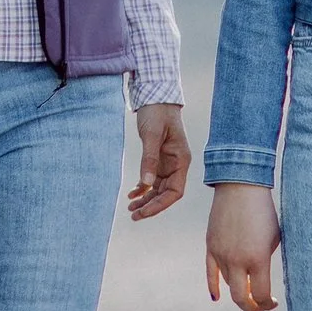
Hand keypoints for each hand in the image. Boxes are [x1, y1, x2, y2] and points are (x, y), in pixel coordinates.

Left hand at [127, 103, 189, 220]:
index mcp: (181, 160)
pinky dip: (142, 188)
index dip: (160, 204)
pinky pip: (152, 179)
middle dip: (151, 206)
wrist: (155, 96)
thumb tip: (147, 183)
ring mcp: (168, 163)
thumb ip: (149, 158)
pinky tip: (131, 194)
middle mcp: (177, 165)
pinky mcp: (158, 159)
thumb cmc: (157, 112)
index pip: (175, 192)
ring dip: (146, 199)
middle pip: (166, 194)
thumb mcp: (151, 134)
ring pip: (158, 188)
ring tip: (130, 208)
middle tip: (133, 215)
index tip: (144, 212)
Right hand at [205, 183, 281, 310]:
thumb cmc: (264, 212)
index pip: (261, 296)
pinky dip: (214, 287)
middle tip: (261, 305)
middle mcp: (237, 260)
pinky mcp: (210, 246)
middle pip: (241, 299)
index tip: (273, 301)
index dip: (267, 304)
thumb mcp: (273, 240)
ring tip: (249, 289)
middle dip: (252, 308)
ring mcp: (221, 254)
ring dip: (239, 291)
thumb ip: (265, 263)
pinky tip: (217, 297)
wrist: (240, 186)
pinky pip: (210, 274)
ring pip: (228, 284)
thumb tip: (262, 282)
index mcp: (257, 259)